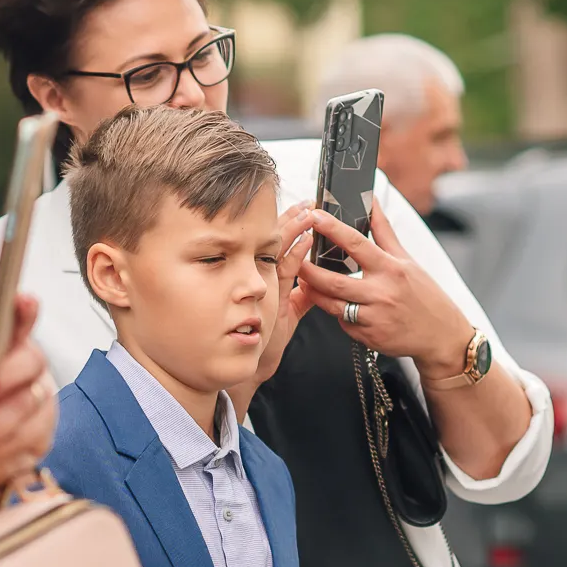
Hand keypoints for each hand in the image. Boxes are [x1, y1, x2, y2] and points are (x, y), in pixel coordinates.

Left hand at [0, 295, 55, 490]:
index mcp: (0, 352)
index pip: (18, 323)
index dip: (24, 310)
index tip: (22, 299)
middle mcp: (26, 373)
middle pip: (33, 358)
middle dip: (6, 373)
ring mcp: (39, 404)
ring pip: (34, 400)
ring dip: (0, 418)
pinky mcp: (42, 437)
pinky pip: (32, 436)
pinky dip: (3, 446)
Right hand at [229, 203, 315, 414]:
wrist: (250, 365)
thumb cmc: (264, 341)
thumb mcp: (288, 314)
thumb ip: (301, 297)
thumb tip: (316, 284)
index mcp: (267, 278)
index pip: (277, 242)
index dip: (290, 222)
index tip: (305, 206)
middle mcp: (262, 277)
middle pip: (276, 239)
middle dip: (293, 217)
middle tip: (310, 200)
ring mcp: (264, 285)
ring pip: (277, 249)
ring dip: (295, 228)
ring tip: (310, 211)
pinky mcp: (270, 297)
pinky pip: (284, 270)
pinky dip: (297, 253)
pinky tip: (307, 240)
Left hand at [298, 203, 471, 367]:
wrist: (442, 335)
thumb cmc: (425, 295)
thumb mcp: (407, 260)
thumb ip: (384, 231)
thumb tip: (372, 202)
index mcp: (391, 269)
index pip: (356, 243)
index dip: (332, 228)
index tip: (315, 216)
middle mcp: (382, 293)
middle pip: (334, 281)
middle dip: (308, 270)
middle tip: (294, 259)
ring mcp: (374, 318)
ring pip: (332, 305)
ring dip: (314, 293)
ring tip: (304, 281)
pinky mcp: (369, 337)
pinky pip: (343, 323)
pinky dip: (337, 313)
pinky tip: (335, 305)